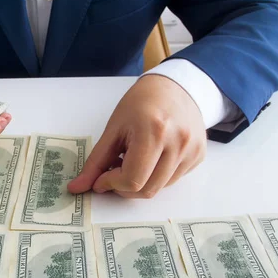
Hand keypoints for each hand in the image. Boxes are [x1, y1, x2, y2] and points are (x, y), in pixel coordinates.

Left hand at [68, 75, 206, 197]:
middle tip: (113, 173)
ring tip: (133, 161)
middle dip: (124, 188)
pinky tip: (151, 157)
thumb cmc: (141, 103)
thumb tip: (78, 187)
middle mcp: (178, 143)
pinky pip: (173, 180)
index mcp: (154, 131)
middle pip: (147, 190)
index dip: (111, 184)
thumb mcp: (114, 128)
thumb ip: (96, 161)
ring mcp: (192, 151)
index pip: (132, 179)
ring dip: (141, 183)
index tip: (100, 179)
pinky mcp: (199, 156)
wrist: (175, 87)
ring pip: (160, 188)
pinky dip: (156, 177)